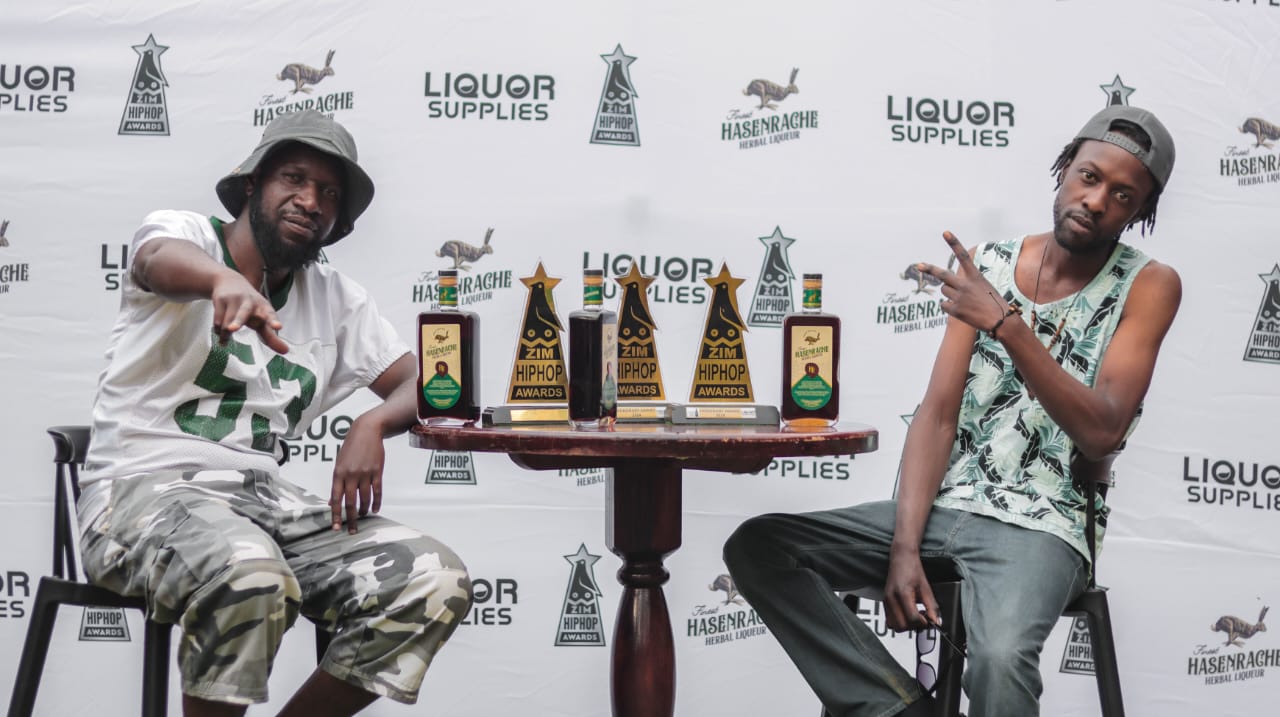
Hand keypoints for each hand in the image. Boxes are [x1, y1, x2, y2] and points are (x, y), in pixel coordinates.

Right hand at [210, 272, 288, 353]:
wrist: (230, 281)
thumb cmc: (250, 305)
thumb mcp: (262, 318)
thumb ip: (271, 336)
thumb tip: (285, 351)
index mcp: (263, 307)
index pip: (270, 315)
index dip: (273, 321)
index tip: (278, 327)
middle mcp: (249, 302)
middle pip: (243, 314)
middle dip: (237, 321)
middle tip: (233, 329)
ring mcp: (234, 300)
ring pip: (226, 323)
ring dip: (225, 335)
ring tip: (224, 341)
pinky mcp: (220, 299)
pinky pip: (217, 321)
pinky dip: (218, 331)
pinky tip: (220, 332)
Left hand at [329, 418, 384, 533]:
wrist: (367, 430)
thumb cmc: (351, 447)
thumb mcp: (339, 463)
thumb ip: (337, 483)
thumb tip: (333, 501)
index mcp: (338, 473)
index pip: (336, 498)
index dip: (336, 514)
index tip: (336, 527)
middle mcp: (351, 475)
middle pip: (350, 502)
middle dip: (350, 518)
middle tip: (352, 530)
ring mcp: (365, 473)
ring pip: (364, 498)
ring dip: (363, 510)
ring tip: (362, 516)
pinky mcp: (377, 471)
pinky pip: (377, 491)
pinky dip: (376, 502)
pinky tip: (375, 509)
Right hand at [883, 549, 939, 631]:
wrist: (901, 558)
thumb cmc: (913, 569)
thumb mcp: (926, 588)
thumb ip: (932, 607)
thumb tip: (936, 622)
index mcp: (902, 594)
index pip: (912, 618)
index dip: (923, 623)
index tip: (928, 620)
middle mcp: (891, 599)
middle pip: (901, 626)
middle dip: (913, 626)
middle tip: (922, 619)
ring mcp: (886, 601)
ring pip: (893, 625)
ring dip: (905, 625)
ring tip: (914, 616)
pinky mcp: (884, 602)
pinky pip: (889, 620)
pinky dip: (899, 621)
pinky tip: (907, 613)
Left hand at [916, 231, 1009, 333]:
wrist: (1000, 321)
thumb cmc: (994, 303)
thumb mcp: (984, 287)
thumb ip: (968, 283)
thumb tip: (947, 286)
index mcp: (975, 276)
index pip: (963, 256)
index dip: (954, 243)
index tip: (945, 233)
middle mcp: (965, 284)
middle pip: (942, 275)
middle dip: (929, 270)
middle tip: (919, 266)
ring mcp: (959, 297)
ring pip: (944, 291)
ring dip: (949, 294)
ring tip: (963, 301)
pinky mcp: (955, 309)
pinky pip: (943, 304)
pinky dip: (948, 307)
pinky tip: (961, 310)